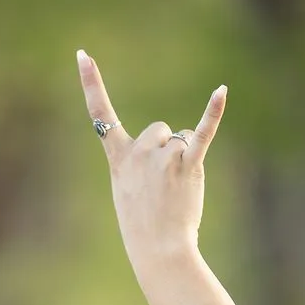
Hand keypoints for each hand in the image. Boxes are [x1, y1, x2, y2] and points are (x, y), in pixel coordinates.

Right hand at [76, 50, 225, 266]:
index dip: (91, 83)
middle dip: (166, 151)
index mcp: (118, 158)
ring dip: (184, 161)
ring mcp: (161, 158)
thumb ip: (139, 162)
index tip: (82, 55)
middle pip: (160, 130)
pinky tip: (221, 91)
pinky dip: (213, 113)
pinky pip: (201, 134)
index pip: (100, 114)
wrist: (158, 249)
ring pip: (180, 140)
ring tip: (177, 191)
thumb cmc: (143, 225)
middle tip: (162, 187)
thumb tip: (171, 139)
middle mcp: (137, 152)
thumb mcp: (128, 191)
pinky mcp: (187, 165)